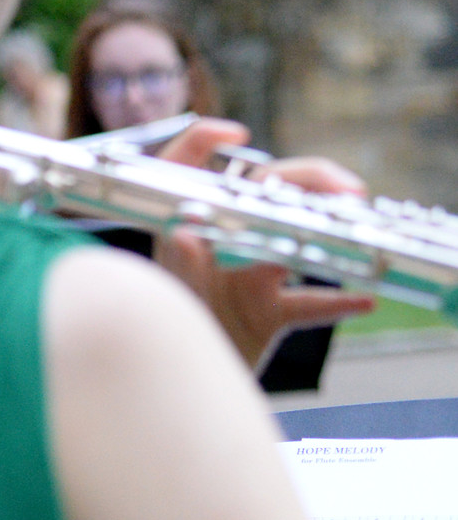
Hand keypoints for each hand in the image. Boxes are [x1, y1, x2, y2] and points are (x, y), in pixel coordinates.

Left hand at [150, 119, 375, 369]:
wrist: (165, 385)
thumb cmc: (158, 328)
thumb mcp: (163, 290)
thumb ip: (178, 260)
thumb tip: (185, 234)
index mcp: (185, 225)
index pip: (187, 167)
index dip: (204, 141)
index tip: (236, 134)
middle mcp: (220, 240)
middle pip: (265, 194)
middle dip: (307, 181)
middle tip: (344, 188)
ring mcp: (247, 276)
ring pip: (293, 240)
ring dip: (325, 230)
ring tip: (354, 222)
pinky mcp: (266, 315)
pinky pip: (310, 305)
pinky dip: (336, 303)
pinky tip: (362, 300)